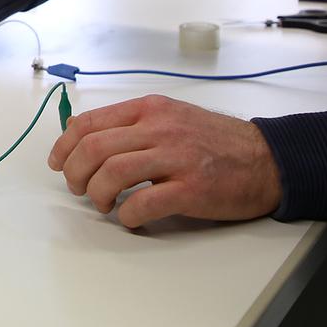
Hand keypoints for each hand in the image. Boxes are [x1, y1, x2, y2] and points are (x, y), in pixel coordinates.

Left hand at [47, 95, 281, 227]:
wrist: (267, 159)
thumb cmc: (216, 141)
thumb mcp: (171, 116)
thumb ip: (132, 123)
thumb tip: (84, 135)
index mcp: (149, 109)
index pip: (89, 123)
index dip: (64, 146)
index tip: (58, 162)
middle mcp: (159, 128)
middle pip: (94, 149)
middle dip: (74, 173)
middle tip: (77, 188)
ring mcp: (176, 158)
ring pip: (112, 173)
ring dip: (97, 195)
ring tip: (104, 204)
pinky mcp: (191, 189)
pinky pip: (143, 203)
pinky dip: (127, 215)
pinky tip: (130, 217)